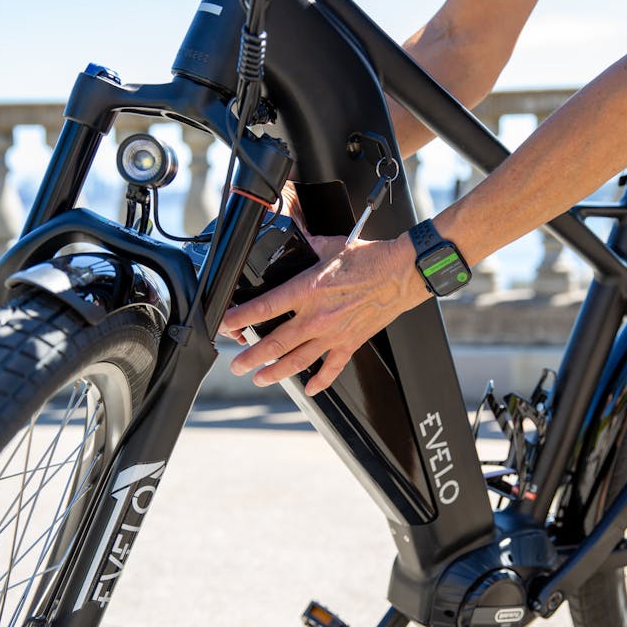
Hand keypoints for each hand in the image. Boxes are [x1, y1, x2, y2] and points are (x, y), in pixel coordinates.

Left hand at [219, 232, 426, 395]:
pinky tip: (309, 389)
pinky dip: (320, 381)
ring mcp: (333, 334)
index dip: (240, 318)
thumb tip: (294, 238)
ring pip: (297, 361)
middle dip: (250, 357)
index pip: (265, 307)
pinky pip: (332, 369)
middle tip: (236, 365)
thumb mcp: (331, 246)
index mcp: (308, 290)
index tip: (224, 324)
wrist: (402, 273)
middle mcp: (317, 316)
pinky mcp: (351, 343)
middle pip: (275, 343)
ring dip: (275, 372)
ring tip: (259, 378)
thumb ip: (307, 247)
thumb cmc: (370, 258)